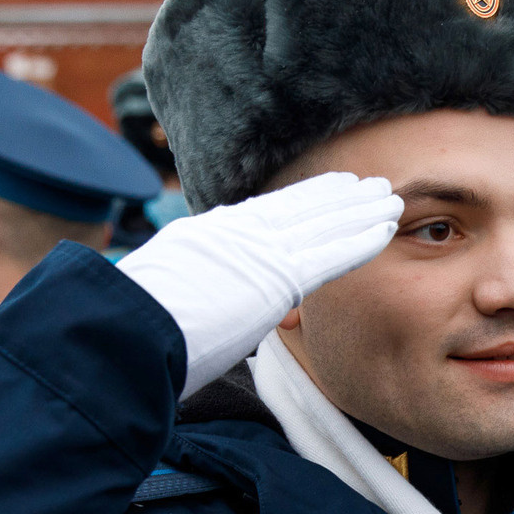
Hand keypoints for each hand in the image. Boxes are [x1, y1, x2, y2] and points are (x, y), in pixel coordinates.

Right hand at [116, 171, 401, 393]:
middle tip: (370, 183)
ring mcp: (255, 251)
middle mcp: (234, 233)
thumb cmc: (132, 330)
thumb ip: (191, 290)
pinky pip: (330, 255)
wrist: (123, 330)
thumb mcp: (160, 296)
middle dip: (339, 195)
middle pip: (299, 207)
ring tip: (389, 197)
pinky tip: (386, 230)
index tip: (329, 188)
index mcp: (206, 235)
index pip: (266, 212)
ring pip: (322, 223)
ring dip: (360, 211)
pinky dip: (360, 240)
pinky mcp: (274, 278)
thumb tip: (198, 309)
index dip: (304, 198)